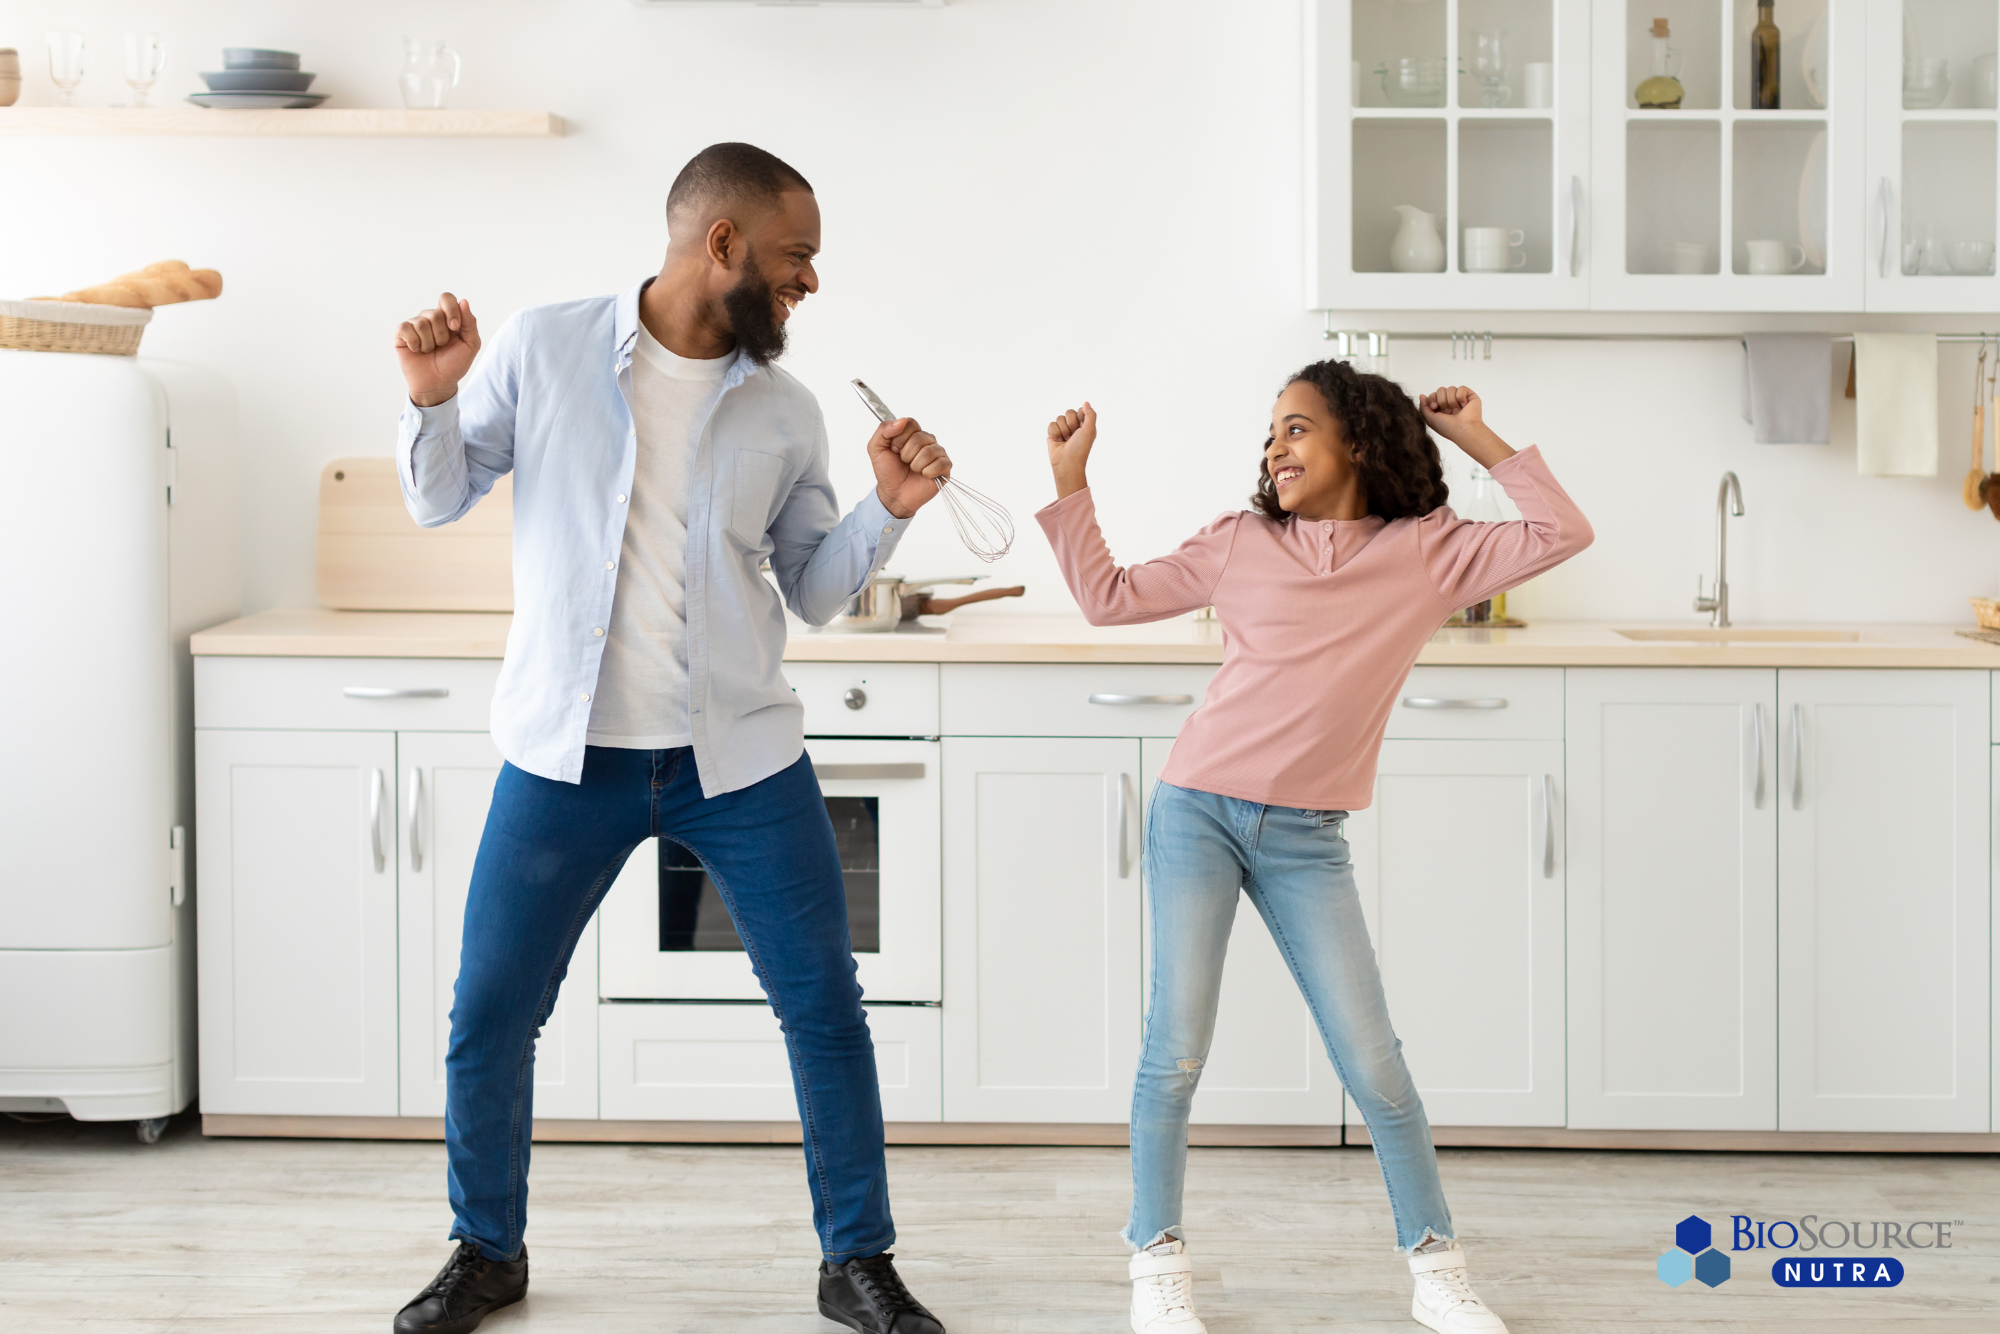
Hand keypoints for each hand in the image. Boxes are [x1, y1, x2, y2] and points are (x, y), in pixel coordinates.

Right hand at [395, 293, 480, 407]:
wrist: (438, 383)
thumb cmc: (454, 364)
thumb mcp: (470, 345)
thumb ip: (470, 323)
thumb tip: (463, 301)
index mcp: (447, 317)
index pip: (446, 298)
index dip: (451, 310)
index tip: (454, 327)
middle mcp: (430, 318)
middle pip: (435, 313)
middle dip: (441, 335)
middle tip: (441, 346)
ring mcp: (415, 324)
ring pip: (421, 323)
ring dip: (429, 343)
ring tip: (429, 351)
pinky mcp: (401, 333)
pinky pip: (406, 328)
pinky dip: (415, 343)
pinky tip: (417, 350)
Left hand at [870, 417, 949, 518]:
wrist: (894, 494)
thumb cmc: (888, 472)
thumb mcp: (876, 448)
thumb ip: (883, 430)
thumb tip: (901, 421)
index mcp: (911, 433)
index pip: (911, 423)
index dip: (900, 438)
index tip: (894, 449)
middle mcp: (926, 440)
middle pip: (920, 438)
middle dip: (906, 454)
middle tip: (903, 462)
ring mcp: (937, 453)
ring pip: (929, 452)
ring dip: (916, 465)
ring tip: (912, 469)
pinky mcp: (945, 467)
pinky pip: (940, 464)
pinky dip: (927, 472)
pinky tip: (923, 475)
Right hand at [1046, 403, 1095, 499]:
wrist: (1067, 463)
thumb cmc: (1080, 448)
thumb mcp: (1090, 430)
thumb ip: (1090, 414)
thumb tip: (1085, 402)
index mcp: (1085, 425)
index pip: (1080, 410)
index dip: (1080, 417)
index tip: (1081, 428)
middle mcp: (1074, 427)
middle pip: (1069, 412)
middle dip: (1071, 424)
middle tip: (1073, 436)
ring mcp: (1063, 430)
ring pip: (1059, 418)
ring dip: (1063, 430)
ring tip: (1065, 441)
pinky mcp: (1053, 434)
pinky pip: (1051, 424)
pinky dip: (1055, 433)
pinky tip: (1058, 441)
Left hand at [1418, 385, 1483, 440]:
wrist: (1463, 430)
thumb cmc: (1447, 427)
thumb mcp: (1430, 419)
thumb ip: (1423, 407)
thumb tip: (1422, 395)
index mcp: (1441, 407)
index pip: (1433, 394)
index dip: (1432, 398)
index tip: (1435, 407)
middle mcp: (1451, 402)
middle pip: (1441, 389)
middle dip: (1442, 400)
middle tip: (1448, 412)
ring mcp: (1461, 398)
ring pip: (1451, 388)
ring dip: (1451, 401)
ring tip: (1456, 411)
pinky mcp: (1470, 396)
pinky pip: (1462, 388)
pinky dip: (1461, 397)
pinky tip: (1464, 406)